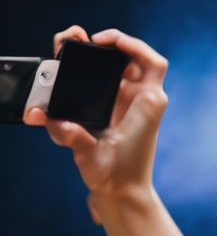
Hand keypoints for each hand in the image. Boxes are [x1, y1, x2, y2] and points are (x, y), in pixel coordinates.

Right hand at [24, 26, 168, 207]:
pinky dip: (89, 75)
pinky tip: (71, 73)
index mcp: (146, 104)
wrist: (122, 194)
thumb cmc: (115, 174)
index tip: (103, 42)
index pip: (152, 62)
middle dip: (104, 44)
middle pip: (129, 58)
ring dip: (93, 58)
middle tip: (75, 40)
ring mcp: (129, 104)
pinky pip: (105, 84)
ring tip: (66, 50)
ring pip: (115, 69)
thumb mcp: (91, 153)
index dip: (132, 44)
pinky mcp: (116, 111)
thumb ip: (70, 135)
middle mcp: (140, 100)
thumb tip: (45, 116)